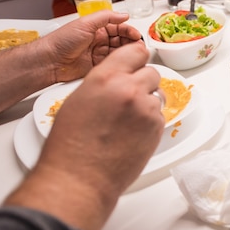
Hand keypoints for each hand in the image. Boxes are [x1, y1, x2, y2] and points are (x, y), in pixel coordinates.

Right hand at [5, 44, 164, 229]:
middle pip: (152, 72)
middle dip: (143, 82)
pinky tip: (131, 134)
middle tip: (128, 98)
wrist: (80, 178)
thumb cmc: (70, 144)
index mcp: (106, 77)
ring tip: (125, 121)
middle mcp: (130, 89)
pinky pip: (159, 116)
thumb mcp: (79, 98)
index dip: (137, 58)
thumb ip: (104, 82)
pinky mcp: (157, 128)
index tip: (137, 63)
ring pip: (156, 96)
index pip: (136, 51)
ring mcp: (146, 109)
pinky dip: (149, 122)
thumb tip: (118, 78)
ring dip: (146, 103)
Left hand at [38, 11, 143, 83]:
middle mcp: (99, 40)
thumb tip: (123, 15)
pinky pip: (113, 63)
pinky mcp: (97, 66)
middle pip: (121, 39)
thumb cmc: (62, 41)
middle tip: (138, 46)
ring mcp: (98, 53)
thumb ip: (106, 17)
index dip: (128, 30)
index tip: (136, 35)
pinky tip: (125, 62)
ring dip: (127, 52)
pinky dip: (120, 62)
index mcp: (96, 28)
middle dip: (130, 41)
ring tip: (135, 54)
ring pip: (119, 52)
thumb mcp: (85, 23)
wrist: (50, 61)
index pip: (118, 27)